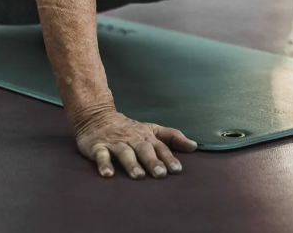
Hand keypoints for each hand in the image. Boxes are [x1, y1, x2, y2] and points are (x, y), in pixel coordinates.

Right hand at [74, 109, 197, 178]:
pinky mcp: (98, 147)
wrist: (98, 117)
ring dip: (131, 164)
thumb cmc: (130, 129)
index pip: (160, 147)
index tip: (176, 169)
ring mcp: (115, 143)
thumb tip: (194, 146)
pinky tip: (108, 174)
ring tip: (139, 176)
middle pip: (144, 150)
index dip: (168, 157)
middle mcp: (133, 139)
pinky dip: (104, 164)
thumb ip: (172, 137)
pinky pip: (101, 155)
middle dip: (152, 161)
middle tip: (160, 174)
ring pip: (124, 153)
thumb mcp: (152, 129)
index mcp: (147, 136)